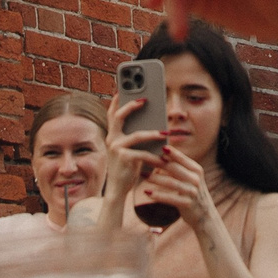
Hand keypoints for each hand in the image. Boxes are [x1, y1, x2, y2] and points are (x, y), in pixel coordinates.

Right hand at [97, 88, 165, 212]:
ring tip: (166, 133)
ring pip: (137, 135)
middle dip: (132, 105)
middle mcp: (111, 139)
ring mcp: (116, 148)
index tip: (124, 88)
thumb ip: (137, 137)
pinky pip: (143, 153)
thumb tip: (154, 124)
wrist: (119, 189)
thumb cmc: (127, 168)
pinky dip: (155, 156)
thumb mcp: (131, 150)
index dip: (118, 100)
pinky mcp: (124, 158)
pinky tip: (164, 158)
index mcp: (113, 135)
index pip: (113, 113)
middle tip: (146, 99)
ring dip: (153, 133)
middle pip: (119, 116)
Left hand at [139, 141, 219, 233]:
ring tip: (142, 175)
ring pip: (170, 182)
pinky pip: (170, 198)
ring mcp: (192, 191)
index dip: (170, 152)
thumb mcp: (190, 178)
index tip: (157, 147)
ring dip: (154, 178)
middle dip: (157, 163)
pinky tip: (147, 192)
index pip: (181, 158)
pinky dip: (158, 195)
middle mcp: (195, 179)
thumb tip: (162, 156)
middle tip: (143, 159)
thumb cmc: (192, 194)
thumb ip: (179, 168)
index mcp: (196, 170)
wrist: (204, 216)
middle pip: (173, 168)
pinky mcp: (187, 203)